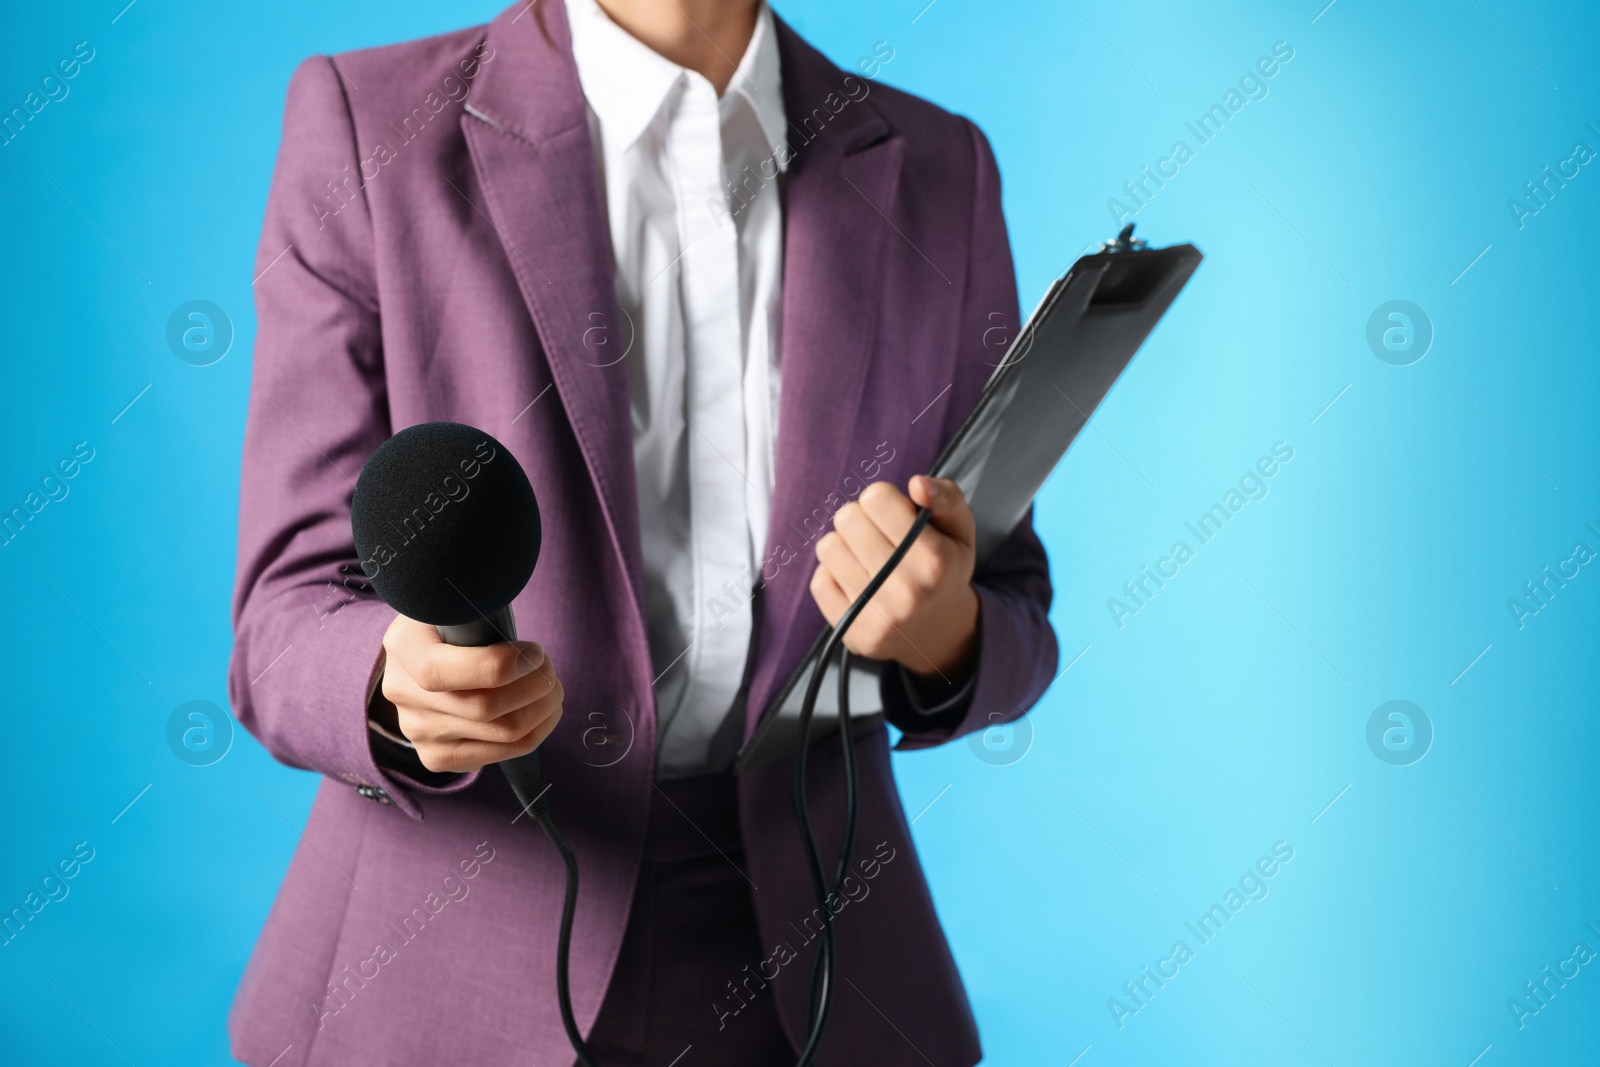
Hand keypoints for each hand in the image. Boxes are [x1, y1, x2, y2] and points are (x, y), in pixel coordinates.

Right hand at [377, 615, 563, 773]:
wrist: (425, 654)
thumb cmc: (454, 623)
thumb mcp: (456, 602)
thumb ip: (478, 608)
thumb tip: (516, 617)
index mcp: (403, 647)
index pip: (444, 671)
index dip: (502, 664)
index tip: (534, 650)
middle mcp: (402, 693)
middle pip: (484, 707)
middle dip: (534, 687)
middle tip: (549, 670)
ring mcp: (416, 730)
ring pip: (499, 734)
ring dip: (541, 710)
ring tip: (552, 689)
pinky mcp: (436, 756)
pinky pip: (496, 756)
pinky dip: (533, 735)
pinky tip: (542, 714)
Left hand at [809, 475, 980, 682]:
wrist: (938, 630)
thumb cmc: (944, 567)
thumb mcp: (959, 528)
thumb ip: (945, 496)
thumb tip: (917, 483)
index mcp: (935, 560)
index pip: (876, 498)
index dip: (882, 498)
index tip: (892, 512)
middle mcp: (906, 591)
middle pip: (847, 518)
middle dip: (861, 518)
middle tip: (878, 535)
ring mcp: (877, 616)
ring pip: (828, 547)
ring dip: (845, 545)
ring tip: (867, 556)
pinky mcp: (852, 631)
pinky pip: (819, 581)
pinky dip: (834, 574)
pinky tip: (857, 580)